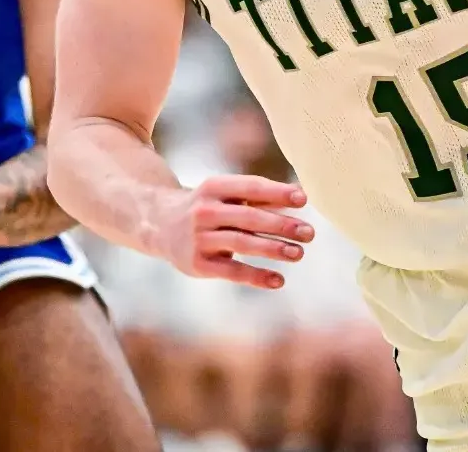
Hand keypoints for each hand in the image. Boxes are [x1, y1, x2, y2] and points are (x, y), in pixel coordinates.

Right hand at [156, 174, 313, 289]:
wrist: (158, 224)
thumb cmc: (206, 207)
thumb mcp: (223, 195)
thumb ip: (257, 197)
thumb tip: (299, 197)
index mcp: (214, 187)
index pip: (250, 188)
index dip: (277, 193)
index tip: (303, 199)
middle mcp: (205, 211)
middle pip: (249, 218)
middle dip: (281, 225)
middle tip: (309, 232)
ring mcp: (199, 238)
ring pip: (242, 243)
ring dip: (273, 249)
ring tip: (298, 253)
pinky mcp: (198, 264)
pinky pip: (232, 271)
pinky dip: (256, 276)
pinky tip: (278, 280)